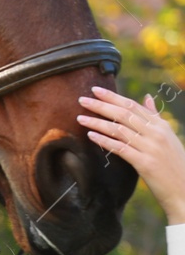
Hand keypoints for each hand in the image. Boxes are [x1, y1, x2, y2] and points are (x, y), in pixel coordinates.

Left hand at [78, 86, 184, 223]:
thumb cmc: (174, 163)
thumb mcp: (168, 137)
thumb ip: (155, 117)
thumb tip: (147, 97)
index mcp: (161, 125)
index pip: (133, 106)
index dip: (113, 97)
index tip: (95, 90)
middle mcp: (157, 134)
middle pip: (124, 114)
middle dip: (101, 105)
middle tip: (82, 99)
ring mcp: (151, 148)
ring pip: (119, 130)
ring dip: (97, 122)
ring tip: (80, 117)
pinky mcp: (146, 164)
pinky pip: (121, 148)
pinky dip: (104, 141)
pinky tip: (91, 135)